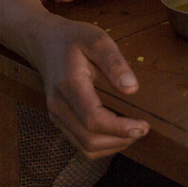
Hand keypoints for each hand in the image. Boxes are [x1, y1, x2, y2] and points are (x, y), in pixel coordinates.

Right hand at [29, 13, 149, 157]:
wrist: (45, 42)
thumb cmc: (73, 39)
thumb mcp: (97, 40)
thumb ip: (114, 63)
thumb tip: (132, 88)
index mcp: (69, 85)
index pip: (93, 119)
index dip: (119, 129)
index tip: (142, 126)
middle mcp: (59, 106)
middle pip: (89, 140)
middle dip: (120, 140)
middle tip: (143, 128)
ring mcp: (56, 115)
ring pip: (85, 147)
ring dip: (112, 146)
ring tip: (132, 132)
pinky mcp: (59, 120)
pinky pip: (80, 144)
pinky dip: (102, 145)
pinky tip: (117, 132)